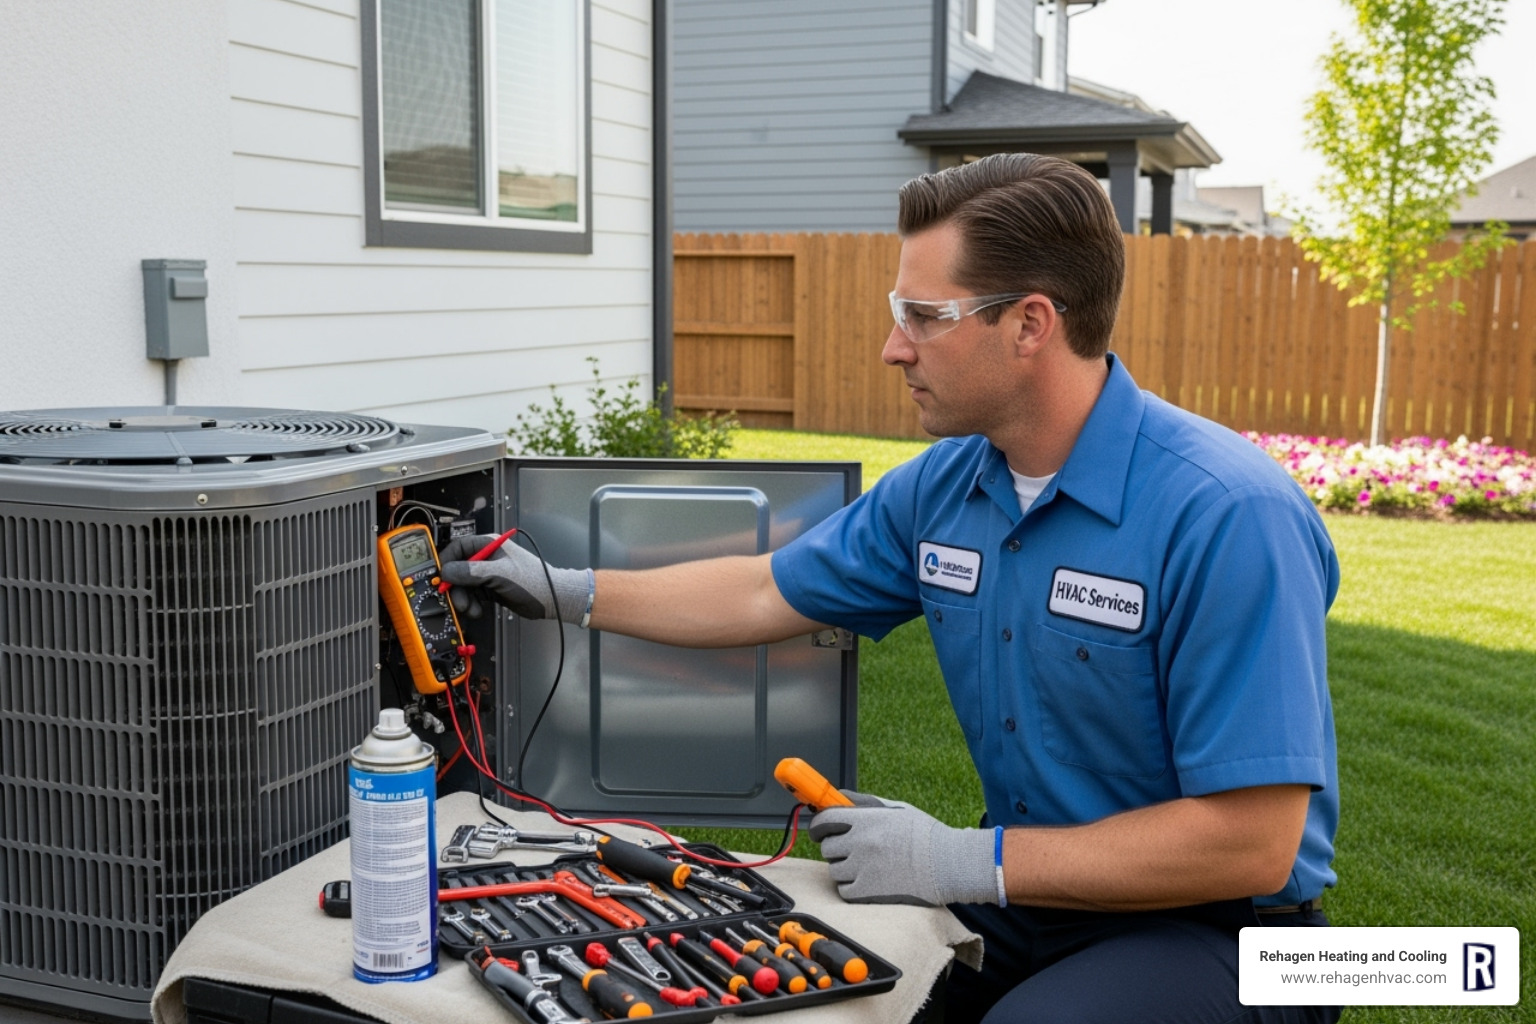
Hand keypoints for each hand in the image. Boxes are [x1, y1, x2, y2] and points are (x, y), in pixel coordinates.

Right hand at [439, 534, 592, 623]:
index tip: (442, 578)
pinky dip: (471, 603)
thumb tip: (447, 571)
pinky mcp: (491, 588)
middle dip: (456, 586)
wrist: (551, 599)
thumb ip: (471, 572)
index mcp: (489, 545)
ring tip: (471, 609)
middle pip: (458, 568)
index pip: (458, 547)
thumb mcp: (499, 574)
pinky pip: (473, 594)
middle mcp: (486, 557)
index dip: (447, 561)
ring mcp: (489, 573)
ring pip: (464, 584)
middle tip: (457, 601)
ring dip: (463, 598)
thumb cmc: (532, 580)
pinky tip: (476, 610)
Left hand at [808, 791, 997, 906]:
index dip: (819, 826)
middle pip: (827, 847)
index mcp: (866, 820)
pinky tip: (870, 882)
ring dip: (846, 869)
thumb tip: (838, 796)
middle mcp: (860, 843)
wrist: (948, 864)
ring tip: (869, 866)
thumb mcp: (895, 809)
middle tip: (854, 850)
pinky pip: (844, 891)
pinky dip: (852, 888)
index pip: (823, 820)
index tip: (820, 830)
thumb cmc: (925, 835)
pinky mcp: (867, 893)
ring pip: (835, 870)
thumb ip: (864, 803)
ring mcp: (862, 869)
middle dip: (836, 848)